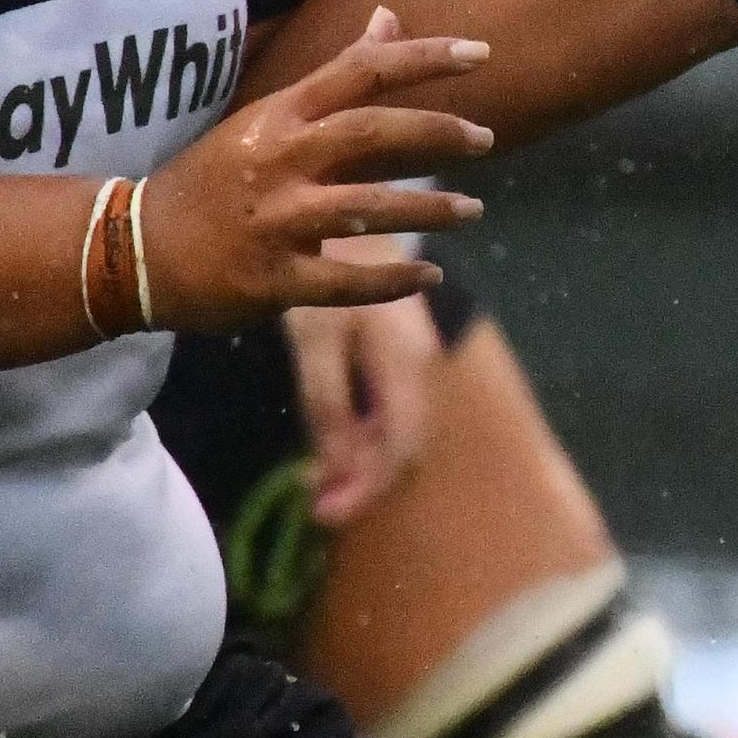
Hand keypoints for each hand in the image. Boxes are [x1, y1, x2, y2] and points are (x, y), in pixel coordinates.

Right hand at [136, 8, 490, 333]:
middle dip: (436, 132)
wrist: (131, 250)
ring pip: (367, 210)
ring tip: (471, 210)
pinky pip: (344, 283)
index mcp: (278, 117)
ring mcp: (272, 221)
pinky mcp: (269, 279)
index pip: (359, 71)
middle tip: (487, 137)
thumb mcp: (268, 117)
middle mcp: (277, 162)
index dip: (422, 57)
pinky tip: (428, 278)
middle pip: (370, 133)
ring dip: (428, 210)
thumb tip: (389, 16)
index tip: (479, 51)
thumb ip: (334, 75)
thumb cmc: (213, 178)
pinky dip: (392, 282)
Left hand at [282, 282, 443, 522]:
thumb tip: (333, 472)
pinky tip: (334, 445)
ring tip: (317, 483)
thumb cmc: (327, 271)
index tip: (323, 517)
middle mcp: (422, 372)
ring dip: (362, 466)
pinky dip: (364, 441)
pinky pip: (390, 415)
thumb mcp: (316, 339)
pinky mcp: (401, 360)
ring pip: (398, 435)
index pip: (398, 451)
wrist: (355, 219)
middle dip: (363, 485)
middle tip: (315, 507)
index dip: (365, 491)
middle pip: (404, 450)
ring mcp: (416, 365)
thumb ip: (327, 405)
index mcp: (407, 368)